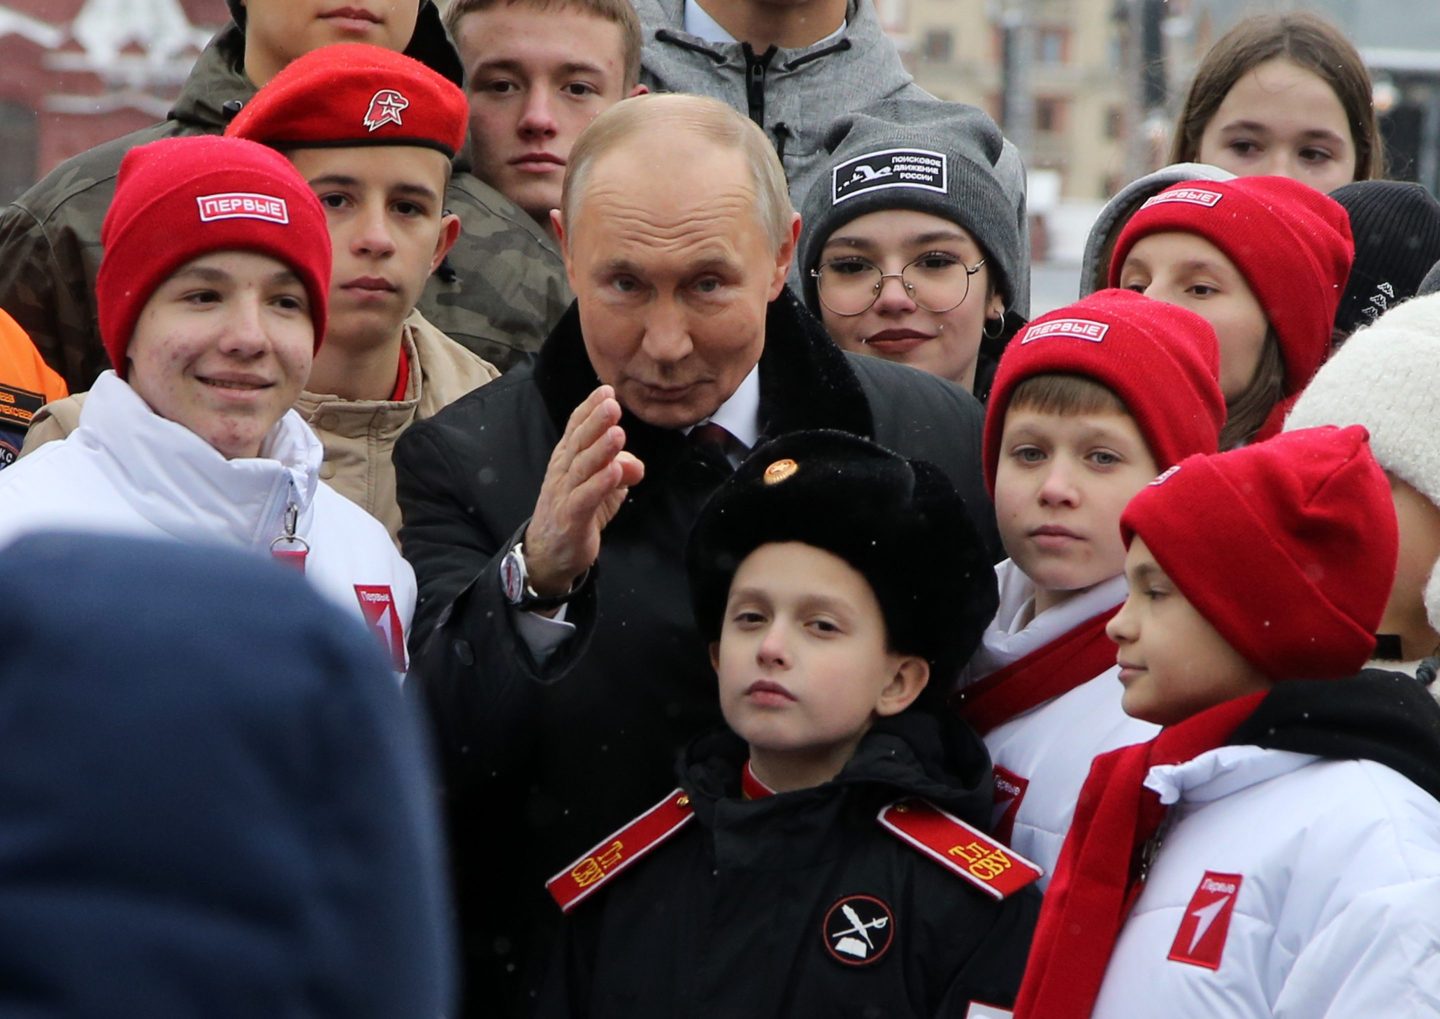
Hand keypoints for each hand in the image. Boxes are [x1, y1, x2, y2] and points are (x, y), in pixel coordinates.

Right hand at [523, 385, 644, 596]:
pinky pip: (585, 498)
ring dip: (600, 449)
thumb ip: (620, 471)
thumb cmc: (576, 513)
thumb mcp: (603, 489)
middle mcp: (562, 472)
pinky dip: (600, 484)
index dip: (589, 409)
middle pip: (579, 443)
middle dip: (596, 421)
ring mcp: (564, 495)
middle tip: (612, 403)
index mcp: (567, 459)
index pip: (576, 429)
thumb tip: (634, 464)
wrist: (549, 555)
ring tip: (618, 432)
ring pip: (582, 468)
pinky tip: (614, 471)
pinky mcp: (571, 518)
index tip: (607, 390)